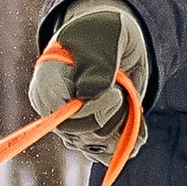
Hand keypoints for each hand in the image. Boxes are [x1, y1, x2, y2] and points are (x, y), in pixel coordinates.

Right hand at [29, 0, 150, 157]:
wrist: (117, 40)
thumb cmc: (106, 32)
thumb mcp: (106, 37)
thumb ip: (99, 63)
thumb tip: (90, 93)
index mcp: (48, 81)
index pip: (60, 113)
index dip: (91, 109)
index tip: (115, 92)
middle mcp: (56, 108)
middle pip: (79, 134)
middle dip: (111, 117)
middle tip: (122, 92)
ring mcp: (73, 123)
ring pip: (95, 145)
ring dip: (122, 130)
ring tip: (133, 107)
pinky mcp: (92, 133)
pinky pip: (105, 153)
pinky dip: (126, 146)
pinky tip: (138, 133)